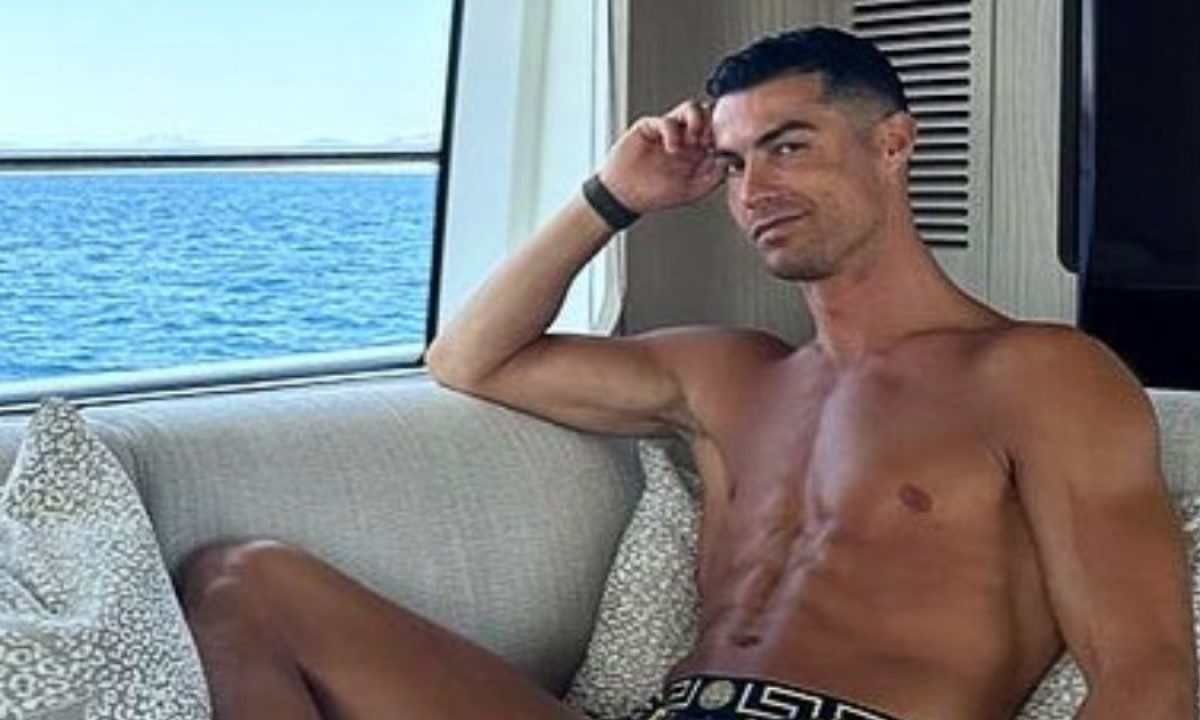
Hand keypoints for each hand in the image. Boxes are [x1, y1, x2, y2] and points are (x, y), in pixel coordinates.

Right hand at [598, 99, 723, 214]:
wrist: (625, 195)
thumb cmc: (655, 194)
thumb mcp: (693, 191)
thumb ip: (714, 176)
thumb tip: (731, 161)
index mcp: (700, 151)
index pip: (720, 131)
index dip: (727, 135)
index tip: (726, 147)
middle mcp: (687, 137)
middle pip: (709, 114)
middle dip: (714, 124)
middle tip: (709, 141)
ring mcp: (670, 130)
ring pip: (691, 108)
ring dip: (697, 120)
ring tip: (694, 139)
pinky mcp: (651, 126)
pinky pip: (667, 120)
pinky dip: (673, 132)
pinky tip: (671, 148)